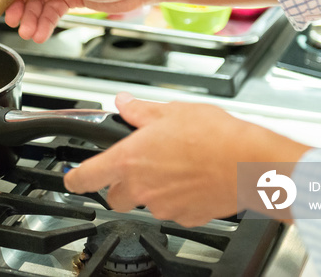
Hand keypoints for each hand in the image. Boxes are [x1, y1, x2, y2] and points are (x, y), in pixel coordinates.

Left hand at [63, 93, 309, 226]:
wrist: (248, 163)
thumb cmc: (214, 137)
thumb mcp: (172, 111)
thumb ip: (141, 111)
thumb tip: (125, 104)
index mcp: (130, 159)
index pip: (86, 176)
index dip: (75, 177)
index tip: (72, 178)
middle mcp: (141, 187)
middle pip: (114, 196)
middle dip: (120, 184)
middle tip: (138, 166)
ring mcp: (163, 205)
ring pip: (145, 202)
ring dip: (152, 188)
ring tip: (175, 165)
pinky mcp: (185, 216)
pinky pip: (172, 209)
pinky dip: (177, 197)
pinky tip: (192, 178)